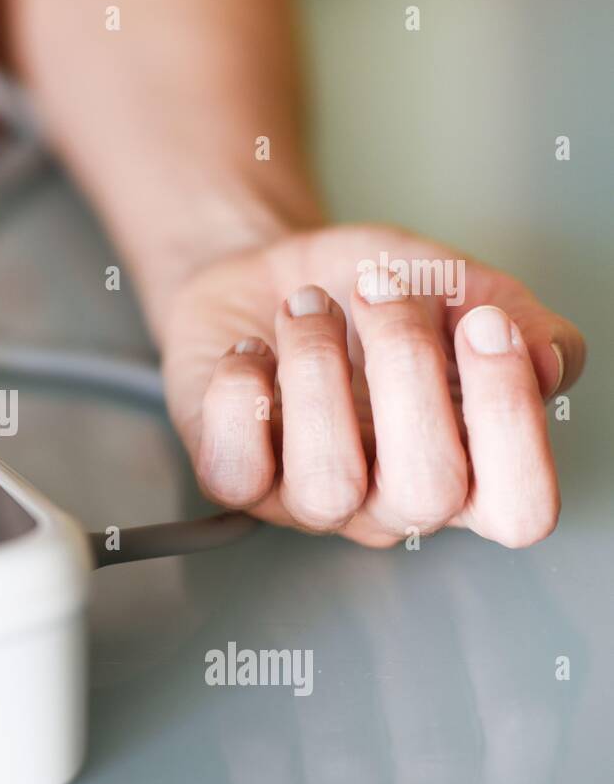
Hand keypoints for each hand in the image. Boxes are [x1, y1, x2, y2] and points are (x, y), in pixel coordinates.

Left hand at [160, 224, 585, 547]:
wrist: (267, 277)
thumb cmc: (365, 294)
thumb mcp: (454, 284)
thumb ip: (513, 314)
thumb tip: (547, 358)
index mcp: (466, 470)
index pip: (520, 507)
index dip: (510, 419)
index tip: (482, 322)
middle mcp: (390, 502)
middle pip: (427, 492)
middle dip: (407, 367)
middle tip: (378, 287)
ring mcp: (309, 501)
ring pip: (328, 484)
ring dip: (316, 370)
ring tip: (306, 305)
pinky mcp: (238, 481)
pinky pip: (235, 471)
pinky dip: (240, 392)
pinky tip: (251, 350)